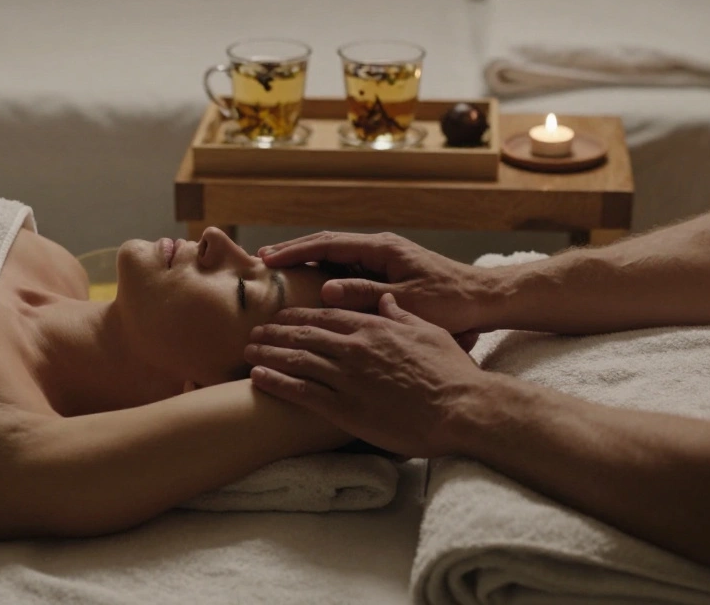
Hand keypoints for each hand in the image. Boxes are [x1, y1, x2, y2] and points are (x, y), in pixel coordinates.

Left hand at [245, 293, 487, 457]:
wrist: (462, 408)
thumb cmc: (451, 372)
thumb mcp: (429, 332)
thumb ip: (401, 316)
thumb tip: (386, 301)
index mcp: (373, 327)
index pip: (325, 315)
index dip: (299, 315)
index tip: (282, 317)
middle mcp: (354, 348)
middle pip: (303, 334)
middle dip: (275, 332)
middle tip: (255, 331)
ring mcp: (347, 377)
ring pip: (295, 359)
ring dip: (267, 353)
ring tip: (248, 351)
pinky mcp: (344, 408)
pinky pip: (300, 391)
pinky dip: (275, 382)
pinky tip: (257, 377)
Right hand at [259, 231, 494, 338]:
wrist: (484, 300)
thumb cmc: (451, 301)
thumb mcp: (407, 300)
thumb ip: (366, 294)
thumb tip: (325, 288)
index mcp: (383, 248)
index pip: (329, 244)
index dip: (296, 251)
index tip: (268, 258)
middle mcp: (380, 248)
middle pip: (328, 245)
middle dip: (294, 251)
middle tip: (262, 259)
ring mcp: (384, 259)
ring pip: (337, 257)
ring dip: (308, 262)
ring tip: (278, 271)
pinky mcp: (389, 273)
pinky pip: (349, 270)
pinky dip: (327, 274)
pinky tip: (311, 287)